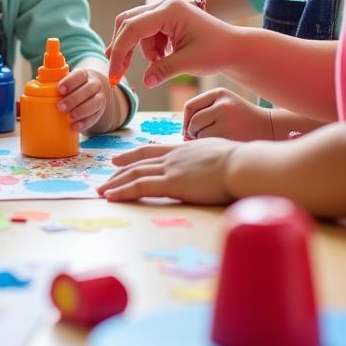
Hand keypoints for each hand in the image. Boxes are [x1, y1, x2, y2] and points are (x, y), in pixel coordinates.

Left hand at [57, 67, 111, 132]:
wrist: (92, 93)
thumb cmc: (72, 87)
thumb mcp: (65, 81)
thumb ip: (53, 82)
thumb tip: (34, 86)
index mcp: (83, 74)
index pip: (80, 74)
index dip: (70, 81)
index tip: (59, 89)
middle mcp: (94, 84)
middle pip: (88, 89)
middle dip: (74, 99)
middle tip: (60, 107)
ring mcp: (99, 98)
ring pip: (95, 103)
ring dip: (81, 111)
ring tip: (69, 118)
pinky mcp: (100, 112)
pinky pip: (95, 117)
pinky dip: (85, 123)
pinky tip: (75, 127)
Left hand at [97, 137, 236, 203]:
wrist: (244, 164)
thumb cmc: (242, 162)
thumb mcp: (221, 154)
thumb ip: (211, 160)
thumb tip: (217, 166)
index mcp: (183, 149)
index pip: (151, 151)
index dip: (132, 155)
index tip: (117, 159)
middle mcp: (172, 156)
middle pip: (138, 163)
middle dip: (118, 172)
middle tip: (104, 180)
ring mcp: (171, 169)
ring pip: (134, 174)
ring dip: (115, 183)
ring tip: (101, 192)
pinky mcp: (172, 183)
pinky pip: (140, 186)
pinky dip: (123, 191)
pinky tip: (111, 196)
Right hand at [107, 0, 239, 87]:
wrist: (236, 47)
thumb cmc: (218, 51)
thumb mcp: (191, 63)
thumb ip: (164, 70)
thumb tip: (145, 82)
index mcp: (170, 10)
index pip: (132, 28)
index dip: (120, 52)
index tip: (115, 74)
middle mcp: (164, 5)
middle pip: (127, 23)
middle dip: (122, 48)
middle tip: (119, 72)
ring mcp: (164, 10)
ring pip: (135, 29)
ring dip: (139, 50)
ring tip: (157, 65)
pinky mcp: (165, 18)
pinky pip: (146, 33)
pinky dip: (148, 48)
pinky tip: (163, 58)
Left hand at [183, 88, 273, 141]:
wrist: (270, 127)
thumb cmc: (239, 117)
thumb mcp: (223, 105)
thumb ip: (202, 112)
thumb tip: (183, 134)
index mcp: (219, 93)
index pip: (190, 106)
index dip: (186, 120)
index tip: (189, 130)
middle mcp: (224, 105)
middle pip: (193, 121)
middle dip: (193, 132)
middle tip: (201, 138)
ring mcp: (228, 121)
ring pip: (200, 134)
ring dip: (202, 140)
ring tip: (214, 140)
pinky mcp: (233, 136)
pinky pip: (211, 144)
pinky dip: (210, 146)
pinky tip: (220, 145)